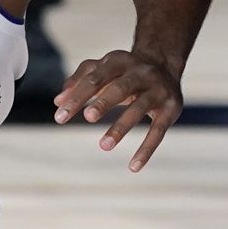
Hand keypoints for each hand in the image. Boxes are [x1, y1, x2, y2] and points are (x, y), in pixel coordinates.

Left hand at [53, 50, 183, 171]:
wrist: (164, 63)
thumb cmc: (124, 70)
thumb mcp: (103, 68)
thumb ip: (80, 81)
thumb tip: (58, 102)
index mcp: (119, 61)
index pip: (95, 77)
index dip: (78, 96)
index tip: (60, 117)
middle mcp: (140, 73)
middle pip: (120, 88)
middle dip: (104, 102)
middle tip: (88, 117)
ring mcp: (157, 90)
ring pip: (139, 109)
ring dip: (121, 127)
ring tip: (103, 146)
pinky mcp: (170, 108)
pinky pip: (158, 131)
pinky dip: (146, 150)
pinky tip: (133, 167)